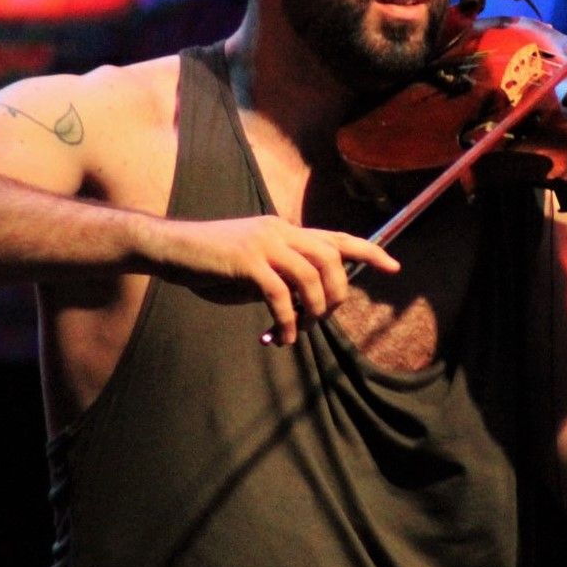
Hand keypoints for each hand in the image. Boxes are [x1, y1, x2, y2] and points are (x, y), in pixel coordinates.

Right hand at [139, 214, 399, 345]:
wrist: (172, 249)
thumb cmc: (211, 263)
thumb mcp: (252, 268)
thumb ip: (280, 277)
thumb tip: (304, 303)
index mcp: (285, 230)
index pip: (337, 237)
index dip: (369, 252)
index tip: (394, 268)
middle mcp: (280, 231)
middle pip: (332, 258)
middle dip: (337, 293)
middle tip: (323, 319)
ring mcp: (264, 244)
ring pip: (311, 277)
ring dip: (313, 310)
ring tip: (300, 331)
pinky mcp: (247, 263)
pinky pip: (281, 295)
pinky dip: (288, 320)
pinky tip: (282, 336)